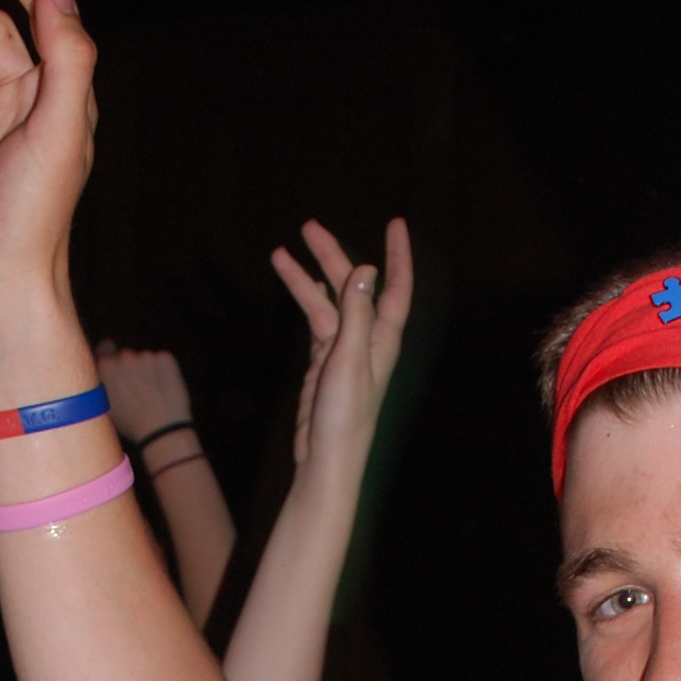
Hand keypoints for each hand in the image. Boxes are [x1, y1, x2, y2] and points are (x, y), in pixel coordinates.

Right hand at [95, 342, 194, 447]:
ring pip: (145, 359)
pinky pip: (162, 360)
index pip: (104, 350)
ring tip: (152, 394)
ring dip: (147, 370)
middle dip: (129, 368)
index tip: (116, 369)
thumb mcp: (104, 407)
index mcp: (106, 367)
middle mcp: (124, 356)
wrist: (162, 430)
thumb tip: (100, 378)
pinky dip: (163, 371)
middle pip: (126, 356)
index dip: (110, 358)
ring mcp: (146, 355)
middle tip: (136, 390)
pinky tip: (164, 390)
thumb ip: (100, 386)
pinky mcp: (166, 358)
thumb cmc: (131, 424)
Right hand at [273, 216, 411, 468]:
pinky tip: (290, 281)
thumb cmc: (345, 415)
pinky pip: (315, 319)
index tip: (394, 223)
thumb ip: (356, 313)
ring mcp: (343, 348)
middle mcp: (366, 338)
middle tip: (309, 227)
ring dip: (307, 276)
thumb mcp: (349, 358)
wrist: (326, 457)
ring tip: (283, 251)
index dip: (397, 254)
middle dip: (332, 255)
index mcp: (382, 337)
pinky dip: (302, 299)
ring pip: (327, 300)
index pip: (396, 286)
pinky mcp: (323, 361)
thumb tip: (364, 269)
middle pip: (352, 286)